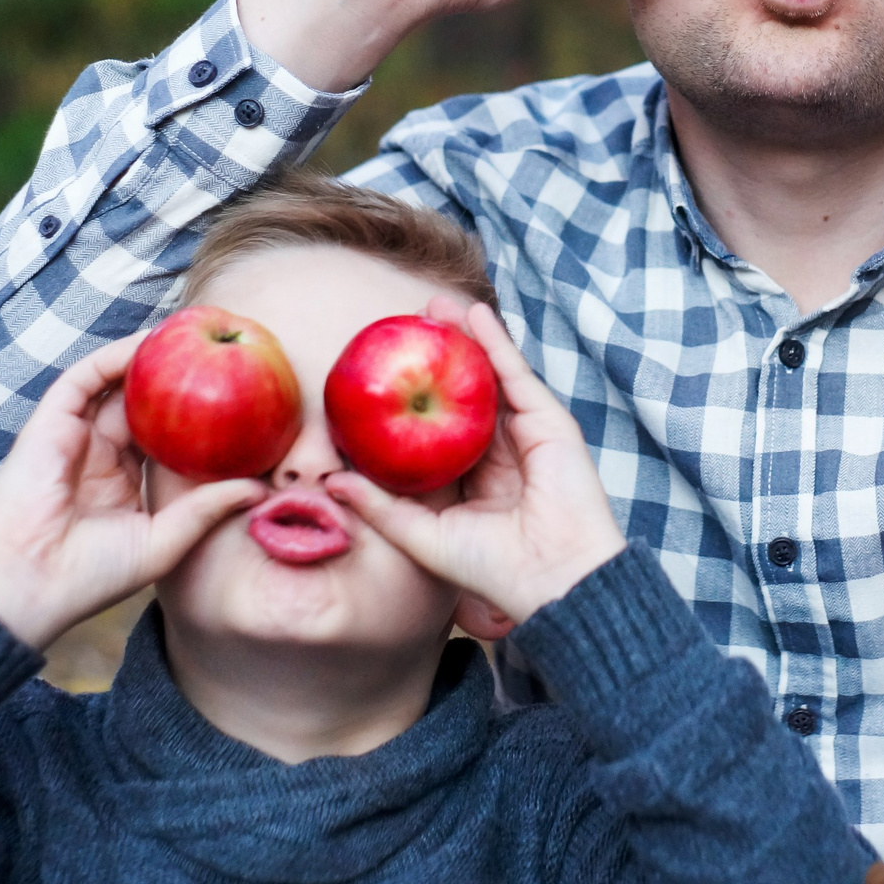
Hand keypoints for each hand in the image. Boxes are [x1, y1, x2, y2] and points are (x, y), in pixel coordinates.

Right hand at [0, 335, 263, 649]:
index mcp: (124, 483)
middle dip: (179, 376)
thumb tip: (260, 488)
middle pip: (145, 403)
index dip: (200, 416)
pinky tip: (150, 342)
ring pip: (116, 383)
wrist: (28, 583)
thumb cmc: (91, 576)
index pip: (168, 437)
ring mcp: (77, 436)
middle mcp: (101, 454)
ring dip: (149, 356)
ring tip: (191, 332)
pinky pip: (85, 378)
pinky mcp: (51, 422)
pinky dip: (115, 357)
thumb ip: (206, 510)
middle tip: (223, 350)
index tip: (242, 395)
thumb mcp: (164, 542)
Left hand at [325, 300, 626, 629]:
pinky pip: (516, 374)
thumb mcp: (421, 536)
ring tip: (435, 306)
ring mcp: (524, 433)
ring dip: (465, 338)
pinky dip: (496, 342)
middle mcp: (498, 452)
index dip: (411, 398)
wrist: (552, 577)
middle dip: (439, 357)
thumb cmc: (489, 568)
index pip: (437, 429)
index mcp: (470, 479)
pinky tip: (474, 314)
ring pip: (490, 376)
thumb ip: (380, 507)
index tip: (380, 370)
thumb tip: (331, 481)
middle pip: (464, 394)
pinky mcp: (548, 422)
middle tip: (407, 326)